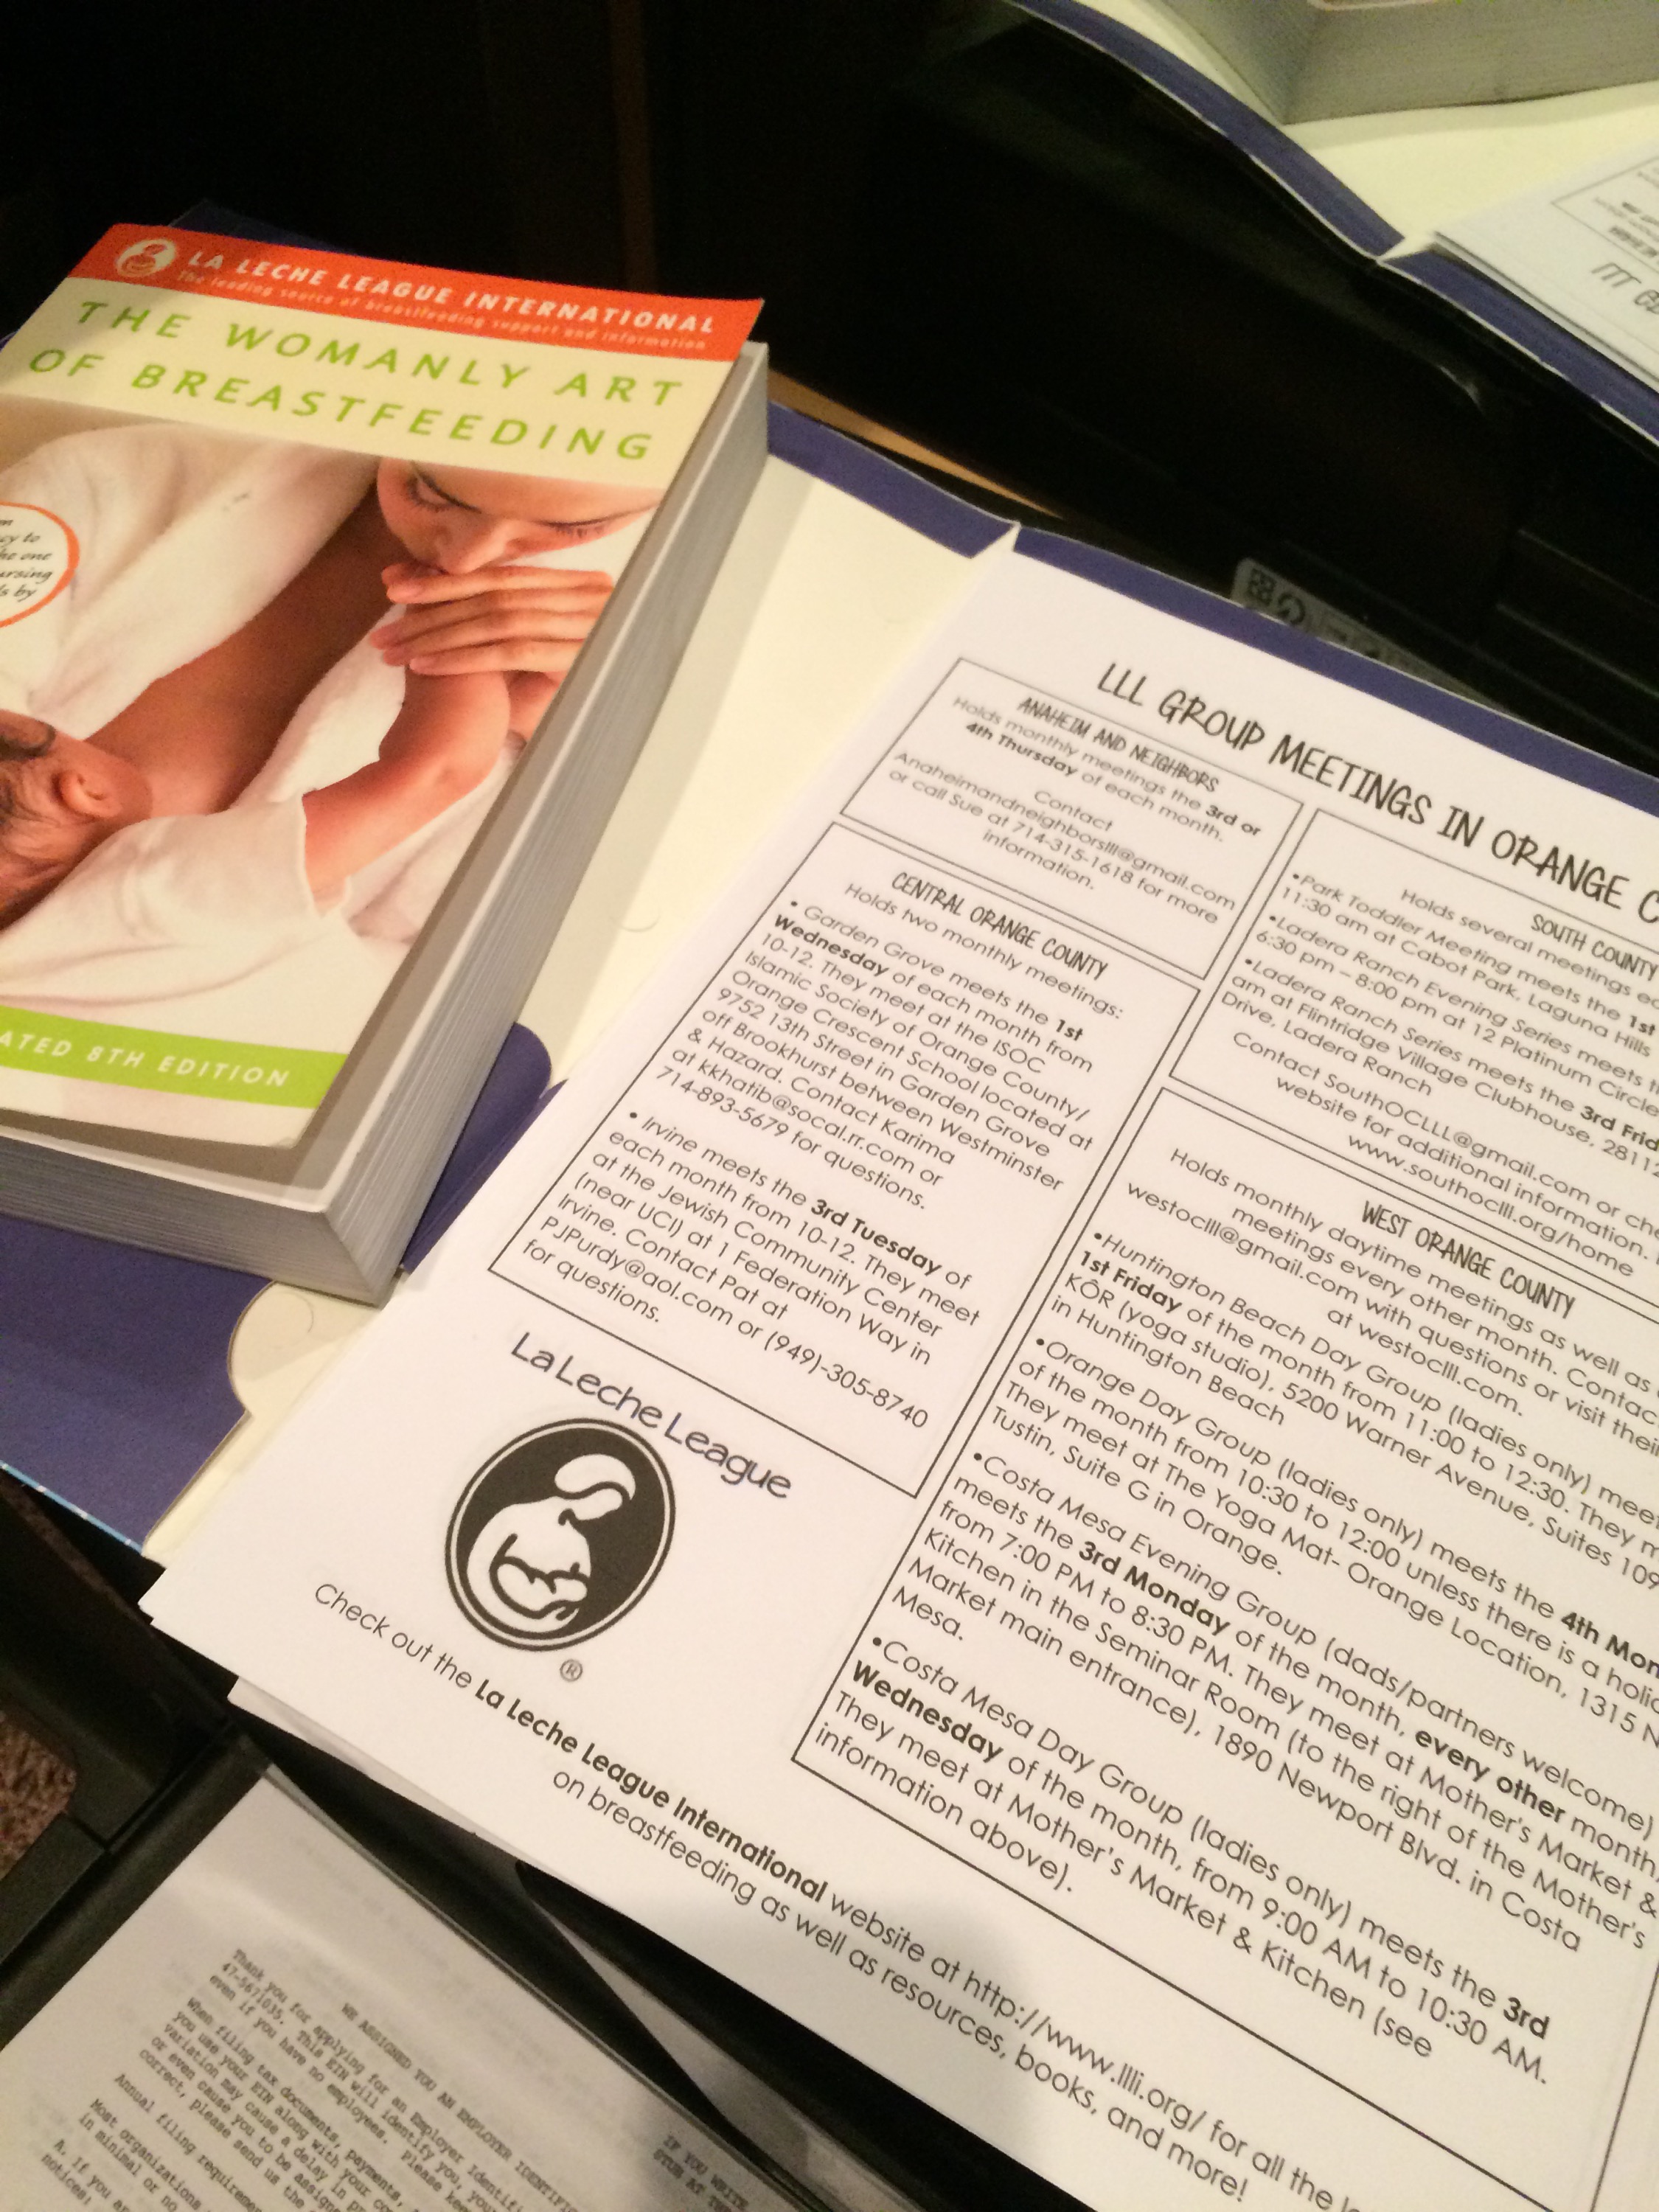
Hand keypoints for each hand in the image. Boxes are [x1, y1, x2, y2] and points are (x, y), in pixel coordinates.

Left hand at [370, 562, 613, 680]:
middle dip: (434, 599)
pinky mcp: (575, 660)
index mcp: (576, 588)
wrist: (599, 734)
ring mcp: (583, 628)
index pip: (500, 573)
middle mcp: (585, 598)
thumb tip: (445, 587)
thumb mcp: (531, 648)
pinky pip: (508, 652)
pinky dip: (463, 657)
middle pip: (493, 591)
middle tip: (387, 607)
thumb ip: (500, 619)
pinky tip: (424, 665)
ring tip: (394, 646)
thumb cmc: (559, 698)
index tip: (398, 582)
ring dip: (438, 632)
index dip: (445, 577)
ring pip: (495, 619)